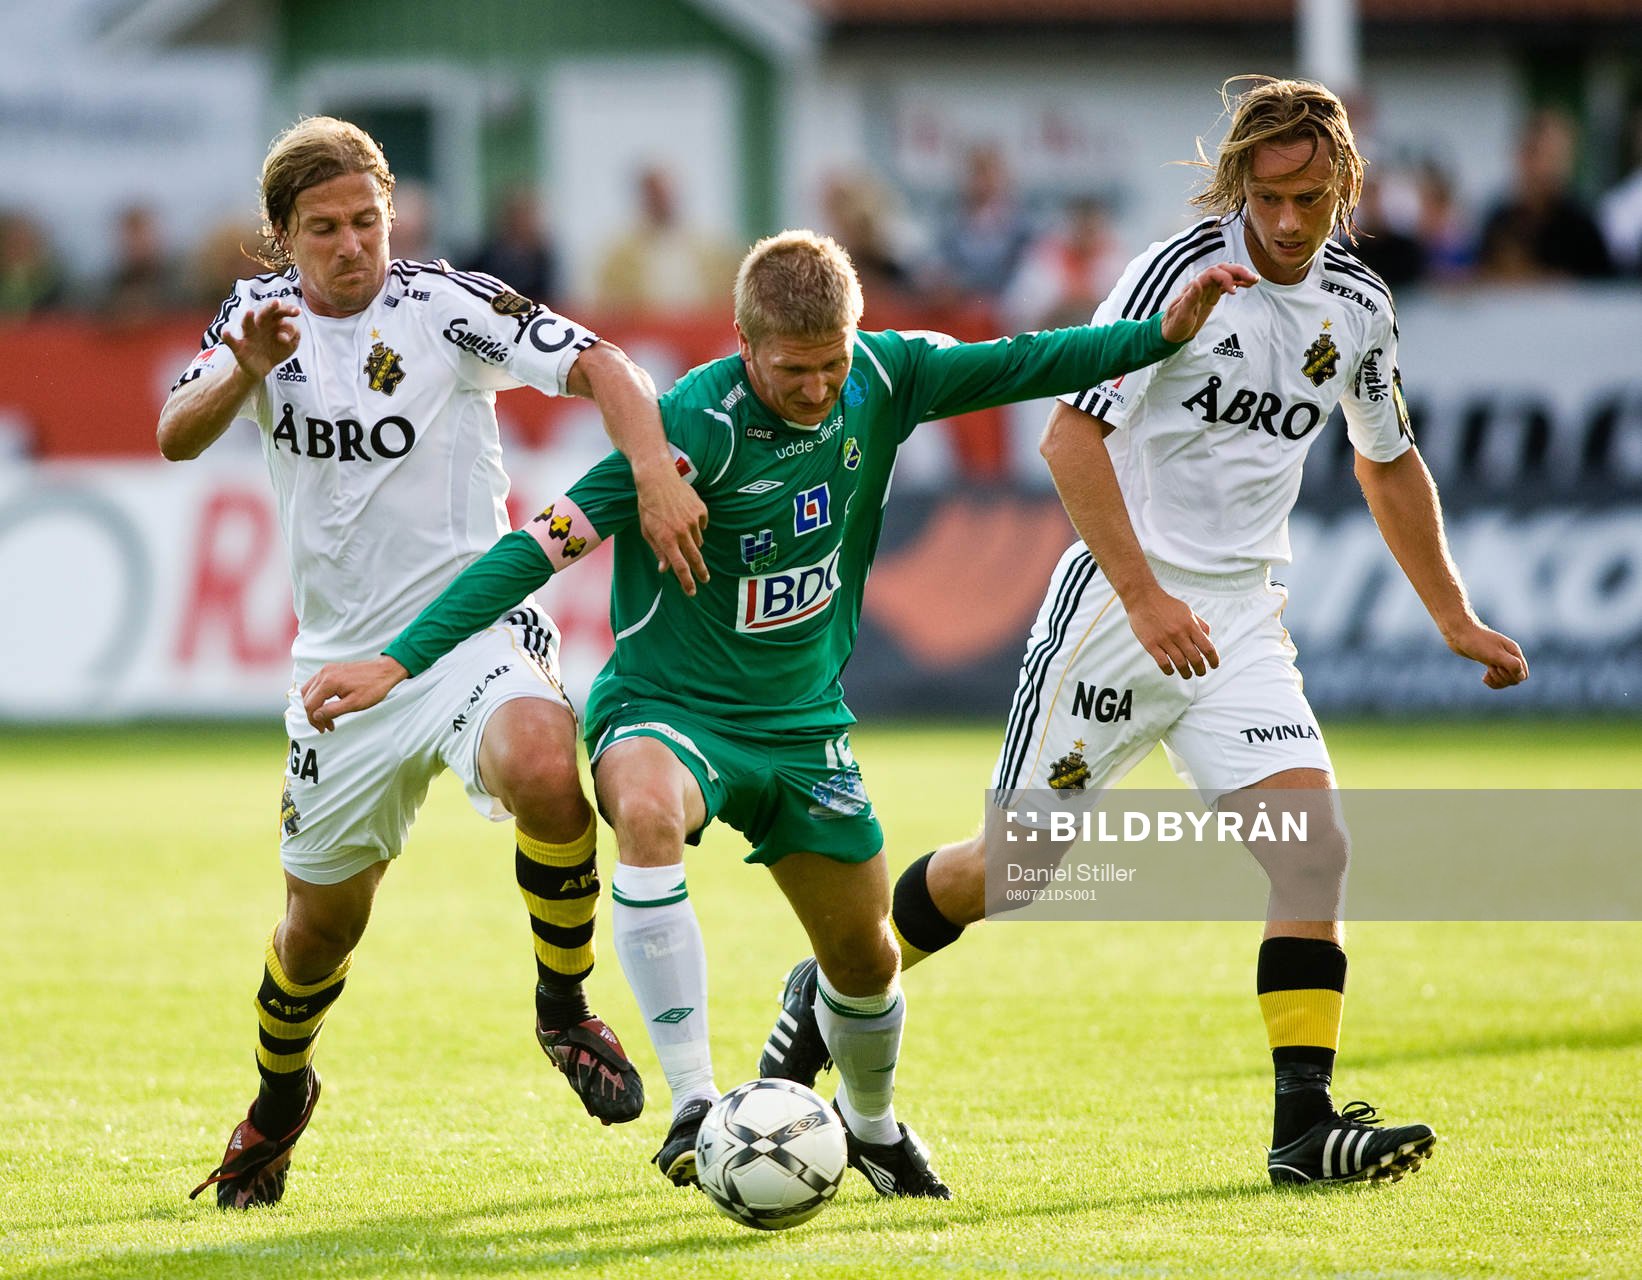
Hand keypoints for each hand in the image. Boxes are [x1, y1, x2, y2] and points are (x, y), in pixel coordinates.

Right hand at [225, 300, 300, 380]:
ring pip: (247, 325)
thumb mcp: (290, 345)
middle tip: (277, 302)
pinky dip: (227, 336)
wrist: (261, 369)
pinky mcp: (239, 347)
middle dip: (270, 308)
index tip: (297, 312)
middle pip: (265, 314)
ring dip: (248, 318)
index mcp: (273, 323)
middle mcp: (260, 326)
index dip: (288, 311)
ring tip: (250, 312)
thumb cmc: (276, 351)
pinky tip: (225, 332)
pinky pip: (231, 341)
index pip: (280, 313)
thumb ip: (294, 336)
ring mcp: (248, 335)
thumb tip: (285, 334)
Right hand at [300, 655, 408, 730]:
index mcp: (329, 681)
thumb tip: (316, 717)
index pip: (310, 704)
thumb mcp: (354, 704)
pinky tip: (328, 705)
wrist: (385, 671)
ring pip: (309, 691)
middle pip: (307, 698)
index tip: (323, 729)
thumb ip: (333, 710)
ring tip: (327, 718)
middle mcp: (324, 673)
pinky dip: (318, 696)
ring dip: (315, 706)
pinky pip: (316, 684)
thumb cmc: (374, 687)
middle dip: (314, 715)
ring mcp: (327, 670)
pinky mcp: (331, 669)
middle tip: (326, 726)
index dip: (314, 720)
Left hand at [635, 466, 708, 595]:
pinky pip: (702, 524)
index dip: (687, 582)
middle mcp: (682, 532)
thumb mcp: (647, 530)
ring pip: (697, 540)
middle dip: (700, 572)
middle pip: (695, 558)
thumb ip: (658, 551)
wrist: (657, 479)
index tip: (692, 592)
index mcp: (666, 539)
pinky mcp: (701, 510)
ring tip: (679, 529)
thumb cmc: (648, 506)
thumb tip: (664, 569)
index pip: (679, 567)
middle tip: (705, 580)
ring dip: (691, 541)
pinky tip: (685, 514)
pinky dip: (696, 524)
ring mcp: (693, 521)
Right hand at [1125, 585, 1219, 678]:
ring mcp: (1164, 640)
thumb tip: (1208, 638)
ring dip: (1186, 673)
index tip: (1214, 666)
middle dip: (1201, 670)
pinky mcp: (1151, 645)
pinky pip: (1163, 663)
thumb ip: (1199, 624)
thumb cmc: (1167, 605)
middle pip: (1195, 659)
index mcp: (1190, 625)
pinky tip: (1171, 670)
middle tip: (1200, 673)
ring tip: (1187, 674)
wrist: (1143, 598)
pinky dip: (1169, 671)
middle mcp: (1179, 633)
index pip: (1207, 647)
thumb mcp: (1187, 611)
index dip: (1213, 660)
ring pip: (1180, 664)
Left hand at [1159, 263, 1258, 343]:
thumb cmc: (1174, 324)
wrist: (1171, 332)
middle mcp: (1202, 284)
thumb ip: (1189, 298)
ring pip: (1227, 275)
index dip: (1225, 278)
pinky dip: (1238, 283)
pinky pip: (1227, 285)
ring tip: (1255, 280)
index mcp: (1194, 286)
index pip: (1213, 273)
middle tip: (1253, 279)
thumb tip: (1196, 282)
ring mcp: (1208, 289)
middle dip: (1238, 272)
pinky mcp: (1212, 295)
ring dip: (1241, 275)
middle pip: (1222, 270)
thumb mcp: (1181, 314)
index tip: (1234, 290)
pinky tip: (1248, 285)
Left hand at [1443, 620, 1528, 689]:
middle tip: (1491, 667)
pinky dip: (1491, 681)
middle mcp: (1509, 656)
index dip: (1513, 676)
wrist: (1459, 633)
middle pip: (1514, 679)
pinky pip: (1496, 678)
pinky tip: (1484, 678)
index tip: (1499, 668)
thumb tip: (1522, 677)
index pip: (1523, 674)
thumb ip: (1511, 664)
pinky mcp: (1489, 662)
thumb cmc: (1477, 642)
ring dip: (1496, 680)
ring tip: (1487, 673)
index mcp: (1514, 652)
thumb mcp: (1495, 654)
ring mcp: (1499, 659)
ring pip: (1505, 680)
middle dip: (1502, 678)